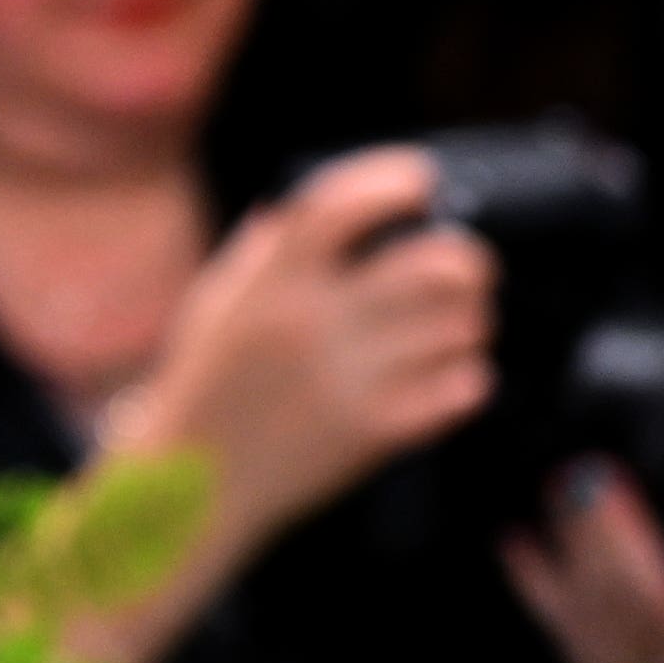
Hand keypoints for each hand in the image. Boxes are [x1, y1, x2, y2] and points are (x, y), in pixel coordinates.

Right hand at [97, 144, 499, 544]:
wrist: (193, 483)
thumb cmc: (204, 386)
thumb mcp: (217, 304)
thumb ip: (262, 252)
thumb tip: (307, 205)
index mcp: (270, 283)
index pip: (343, 206)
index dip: (393, 179)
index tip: (420, 179)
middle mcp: (312, 324)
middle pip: (435, 265)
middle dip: (467, 259)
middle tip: (463, 266)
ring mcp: (348, 379)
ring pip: (460, 327)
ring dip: (470, 319)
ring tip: (455, 324)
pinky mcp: (374, 433)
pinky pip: (461, 389)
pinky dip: (468, 375)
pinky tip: (450, 373)